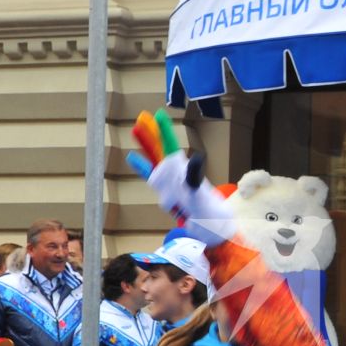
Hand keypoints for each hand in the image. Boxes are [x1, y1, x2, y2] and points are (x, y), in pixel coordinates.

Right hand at [125, 110, 235, 245]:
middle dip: (152, 135)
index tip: (158, 115)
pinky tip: (132, 157)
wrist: (213, 231)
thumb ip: (193, 177)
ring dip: (147, 148)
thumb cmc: (211, 215)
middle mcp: (177, 176)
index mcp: (185, 174)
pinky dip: (143, 168)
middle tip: (142, 117)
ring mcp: (172, 185)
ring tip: (136, 129)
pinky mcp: (168, 194)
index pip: (172, 149)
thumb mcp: (202, 198)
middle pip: (161, 152)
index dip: (164, 133)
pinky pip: (153, 180)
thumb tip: (196, 157)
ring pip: (155, 163)